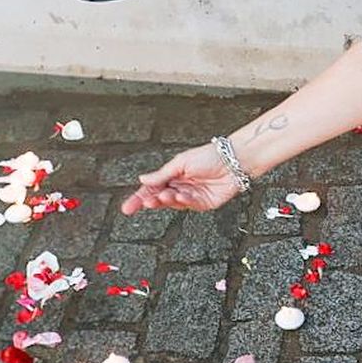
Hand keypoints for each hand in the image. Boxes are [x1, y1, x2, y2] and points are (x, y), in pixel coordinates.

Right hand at [120, 144, 243, 213]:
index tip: (127, 207)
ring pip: (173, 203)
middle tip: (146, 202)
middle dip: (151, 201)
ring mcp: (191, 196)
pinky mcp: (203, 203)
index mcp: (173, 175)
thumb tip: (142, 179)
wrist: (233, 160)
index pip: (152, 188)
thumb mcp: (181, 163)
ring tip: (165, 195)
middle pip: (160, 198)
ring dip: (167, 200)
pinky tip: (181, 195)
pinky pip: (189, 205)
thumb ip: (162, 174)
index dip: (139, 198)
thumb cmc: (210, 155)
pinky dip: (183, 201)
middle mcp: (180, 186)